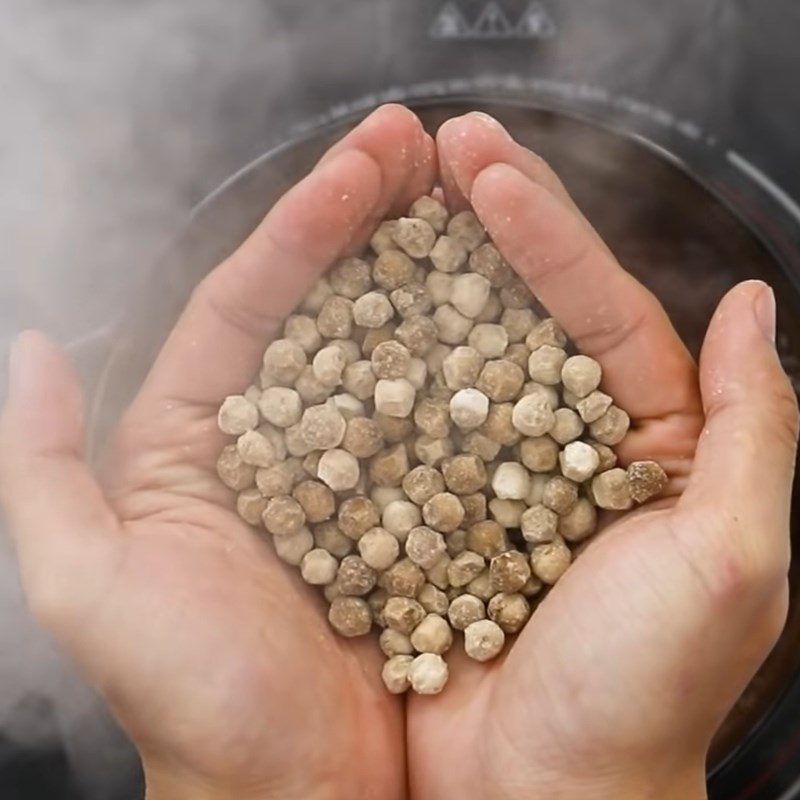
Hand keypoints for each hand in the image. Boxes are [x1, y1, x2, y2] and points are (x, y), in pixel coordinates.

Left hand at [0, 105, 436, 799]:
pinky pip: (445, 418)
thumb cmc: (196, 702)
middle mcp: (282, 441)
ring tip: (476, 195)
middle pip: (327, 306)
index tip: (364, 166)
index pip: (250, 302)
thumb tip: (31, 350)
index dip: (304, 227)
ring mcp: (360, 467)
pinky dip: (474, 362)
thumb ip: (38, 469)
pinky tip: (509, 308)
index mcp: (199, 440)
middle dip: (372, 220)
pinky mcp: (422, 504)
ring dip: (429, 271)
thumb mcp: (88, 586)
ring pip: (391, 348)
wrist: (298, 796)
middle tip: (425, 148)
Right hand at [407, 113, 798, 799]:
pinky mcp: (428, 507)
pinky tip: (340, 313)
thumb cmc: (640, 697)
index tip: (485, 169)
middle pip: (523, 312)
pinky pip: (400, 423)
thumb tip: (753, 306)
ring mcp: (490, 471)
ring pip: (455, 354)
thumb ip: (751, 431)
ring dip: (422, 279)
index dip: (543, 232)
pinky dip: (374, 368)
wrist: (537, 798)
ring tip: (381, 203)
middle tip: (434, 148)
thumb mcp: (732, 561)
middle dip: (482, 226)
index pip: (598, 307)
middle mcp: (567, 445)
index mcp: (645, 444)